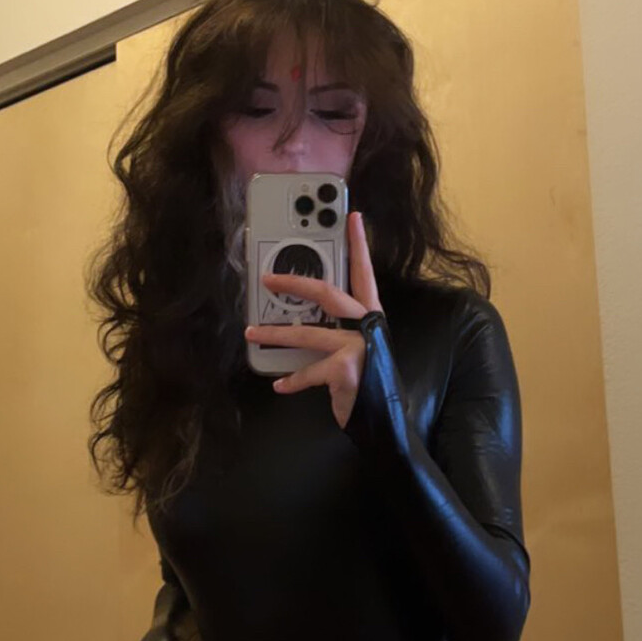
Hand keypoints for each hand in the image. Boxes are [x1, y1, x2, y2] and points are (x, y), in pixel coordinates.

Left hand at [244, 211, 382, 430]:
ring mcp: (359, 347)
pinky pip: (309, 372)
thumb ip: (341, 331)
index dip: (359, 243)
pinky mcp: (346, 369)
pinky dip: (293, 381)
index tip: (352, 216)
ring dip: (276, 333)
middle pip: (328, 294)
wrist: (388, 424)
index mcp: (371, 316)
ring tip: (253, 332)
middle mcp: (368, 326)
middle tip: (267, 280)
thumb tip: (303, 322)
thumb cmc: (371, 384)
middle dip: (295, 285)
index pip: (365, 272)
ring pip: (308, 333)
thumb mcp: (360, 350)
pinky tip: (280, 385)